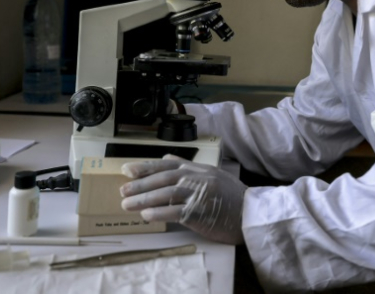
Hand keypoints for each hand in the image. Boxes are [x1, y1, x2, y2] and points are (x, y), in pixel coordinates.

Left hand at [120, 155, 246, 244]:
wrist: (252, 213)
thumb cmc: (232, 196)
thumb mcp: (213, 174)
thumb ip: (190, 167)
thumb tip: (168, 159)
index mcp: (199, 169)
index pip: (167, 165)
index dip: (146, 167)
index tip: (127, 169)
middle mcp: (198, 179)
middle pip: (163, 179)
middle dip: (140, 184)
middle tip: (122, 190)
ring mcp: (200, 195)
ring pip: (166, 194)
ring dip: (144, 199)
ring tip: (127, 205)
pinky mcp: (201, 213)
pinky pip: (176, 212)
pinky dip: (159, 213)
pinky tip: (146, 215)